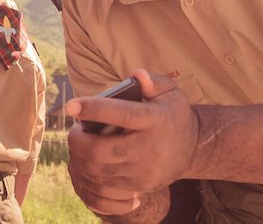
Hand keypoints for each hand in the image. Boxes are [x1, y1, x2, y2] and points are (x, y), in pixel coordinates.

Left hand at [66, 69, 197, 208]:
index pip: (123, 115)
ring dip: (79, 156)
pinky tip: (87, 160)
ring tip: (80, 143)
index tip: (71, 106)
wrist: (192, 149)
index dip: (94, 109)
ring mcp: (143, 171)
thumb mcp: (171, 92)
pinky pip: (103, 185)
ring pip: (97, 170)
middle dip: (78, 141)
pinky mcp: (138, 186)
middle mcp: (149, 148)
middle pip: (100, 151)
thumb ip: (153, 82)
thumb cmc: (172, 115)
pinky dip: (89, 172)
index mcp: (156, 120)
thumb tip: (136, 75)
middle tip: (75, 130)